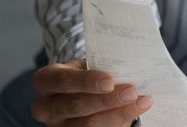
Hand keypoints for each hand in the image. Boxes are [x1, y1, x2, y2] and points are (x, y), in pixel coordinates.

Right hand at [30, 57, 153, 125]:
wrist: (77, 92)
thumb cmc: (84, 75)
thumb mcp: (85, 66)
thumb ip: (100, 67)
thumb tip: (128, 70)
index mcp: (46, 81)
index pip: (63, 81)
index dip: (86, 82)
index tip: (110, 81)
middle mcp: (46, 107)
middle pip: (76, 106)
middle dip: (107, 100)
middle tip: (131, 92)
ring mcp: (57, 126)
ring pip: (87, 125)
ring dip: (117, 114)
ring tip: (140, 103)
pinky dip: (117, 123)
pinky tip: (133, 113)